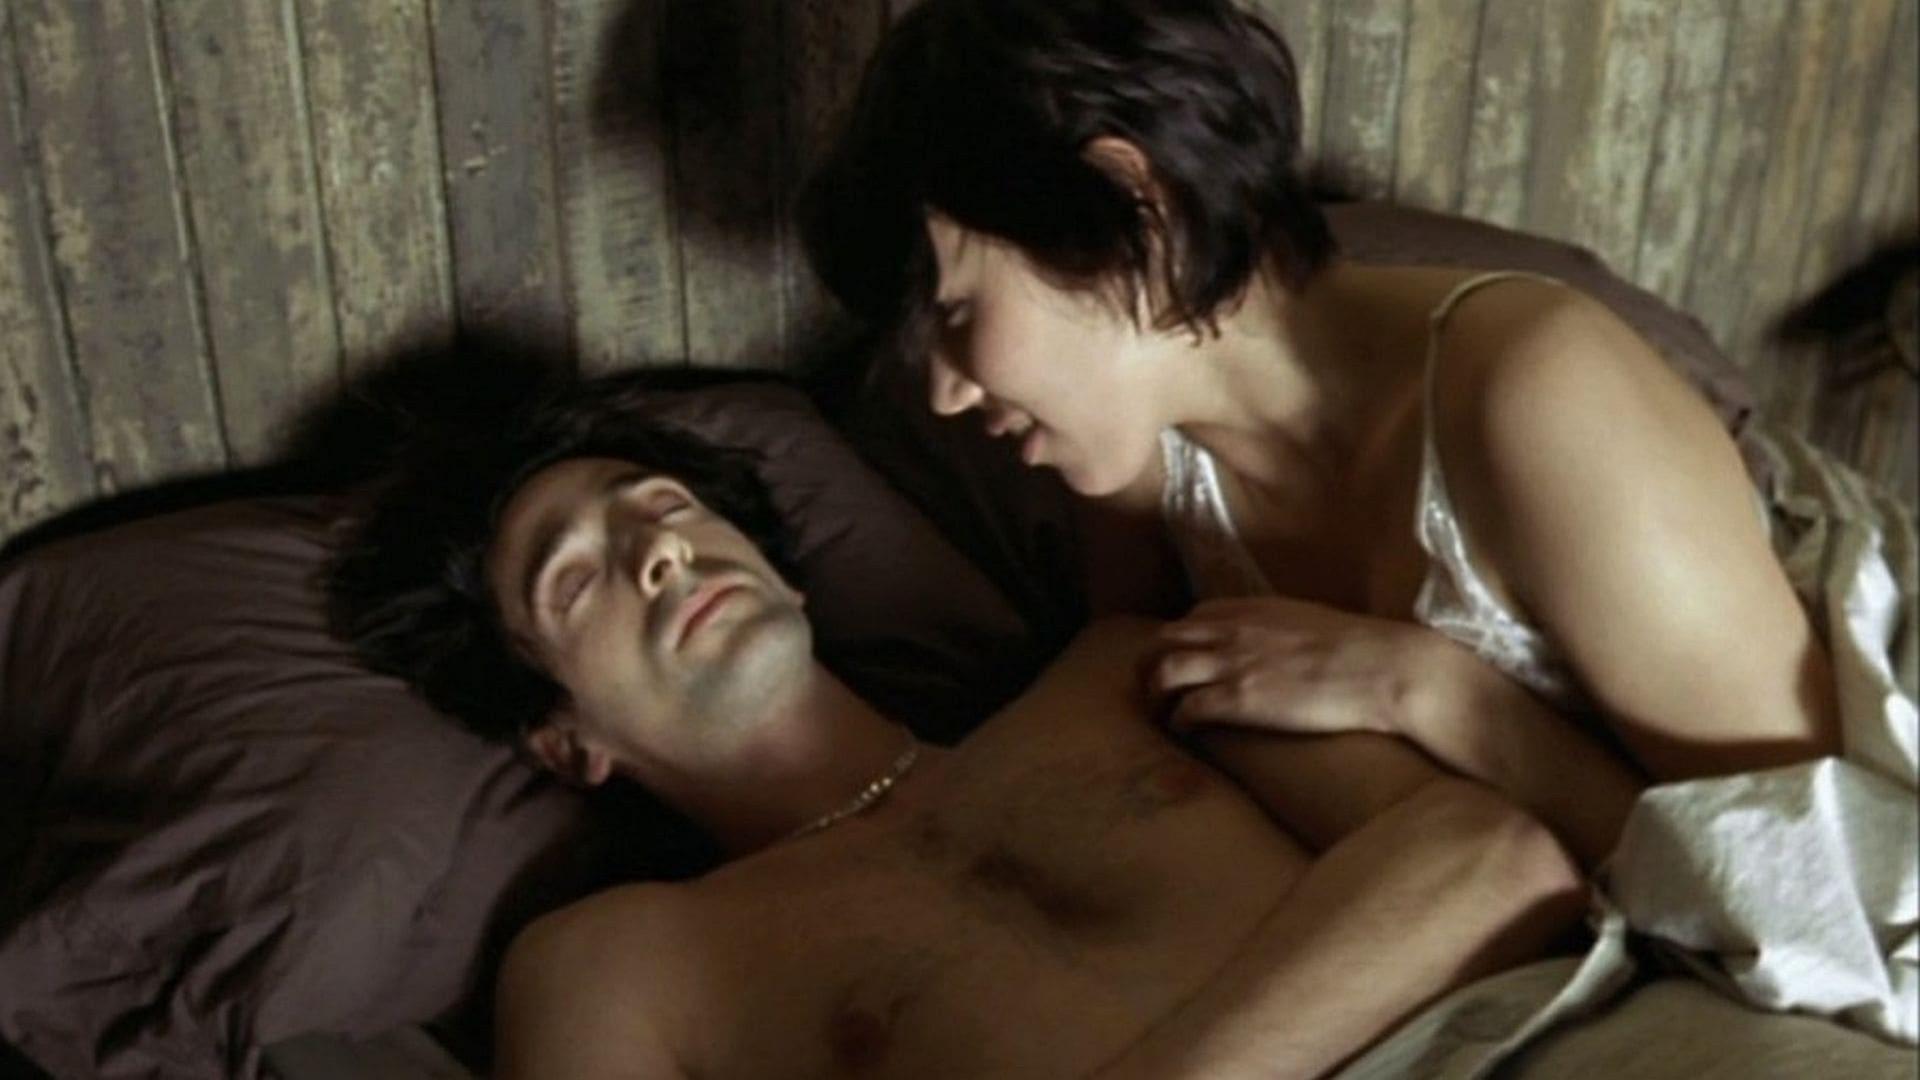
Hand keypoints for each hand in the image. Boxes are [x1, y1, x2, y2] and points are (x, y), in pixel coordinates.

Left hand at [1142, 597, 1433, 737]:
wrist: (1383, 668)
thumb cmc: (1360, 648)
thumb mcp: (1307, 620)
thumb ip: (1276, 627)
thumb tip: (1271, 643)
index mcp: (1249, 609)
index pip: (1190, 618)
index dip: (1177, 643)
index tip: (1179, 663)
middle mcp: (1231, 631)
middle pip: (1162, 641)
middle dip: (1148, 667)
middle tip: (1154, 693)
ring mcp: (1231, 663)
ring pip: (1162, 673)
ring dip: (1153, 697)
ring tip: (1160, 716)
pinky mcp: (1239, 700)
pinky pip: (1185, 709)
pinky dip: (1177, 722)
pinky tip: (1184, 733)